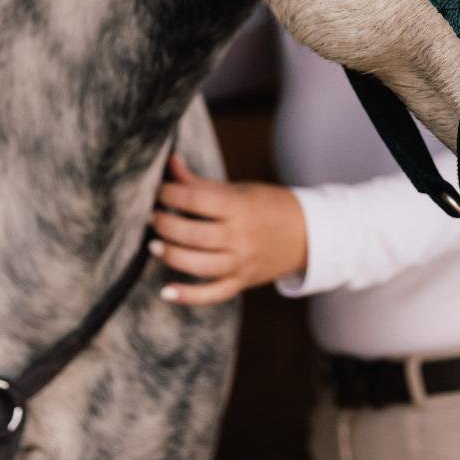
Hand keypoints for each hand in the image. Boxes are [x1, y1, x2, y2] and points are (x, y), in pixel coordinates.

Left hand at [151, 154, 307, 305]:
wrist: (307, 234)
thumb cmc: (268, 205)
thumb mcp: (239, 189)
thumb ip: (201, 183)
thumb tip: (170, 163)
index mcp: (239, 206)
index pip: (197, 199)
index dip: (170, 193)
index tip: (157, 190)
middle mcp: (240, 236)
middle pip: (194, 234)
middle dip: (166, 225)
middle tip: (151, 218)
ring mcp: (241, 262)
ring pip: (200, 265)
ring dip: (171, 255)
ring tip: (154, 245)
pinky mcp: (242, 282)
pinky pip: (213, 294)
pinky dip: (189, 296)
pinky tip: (166, 292)